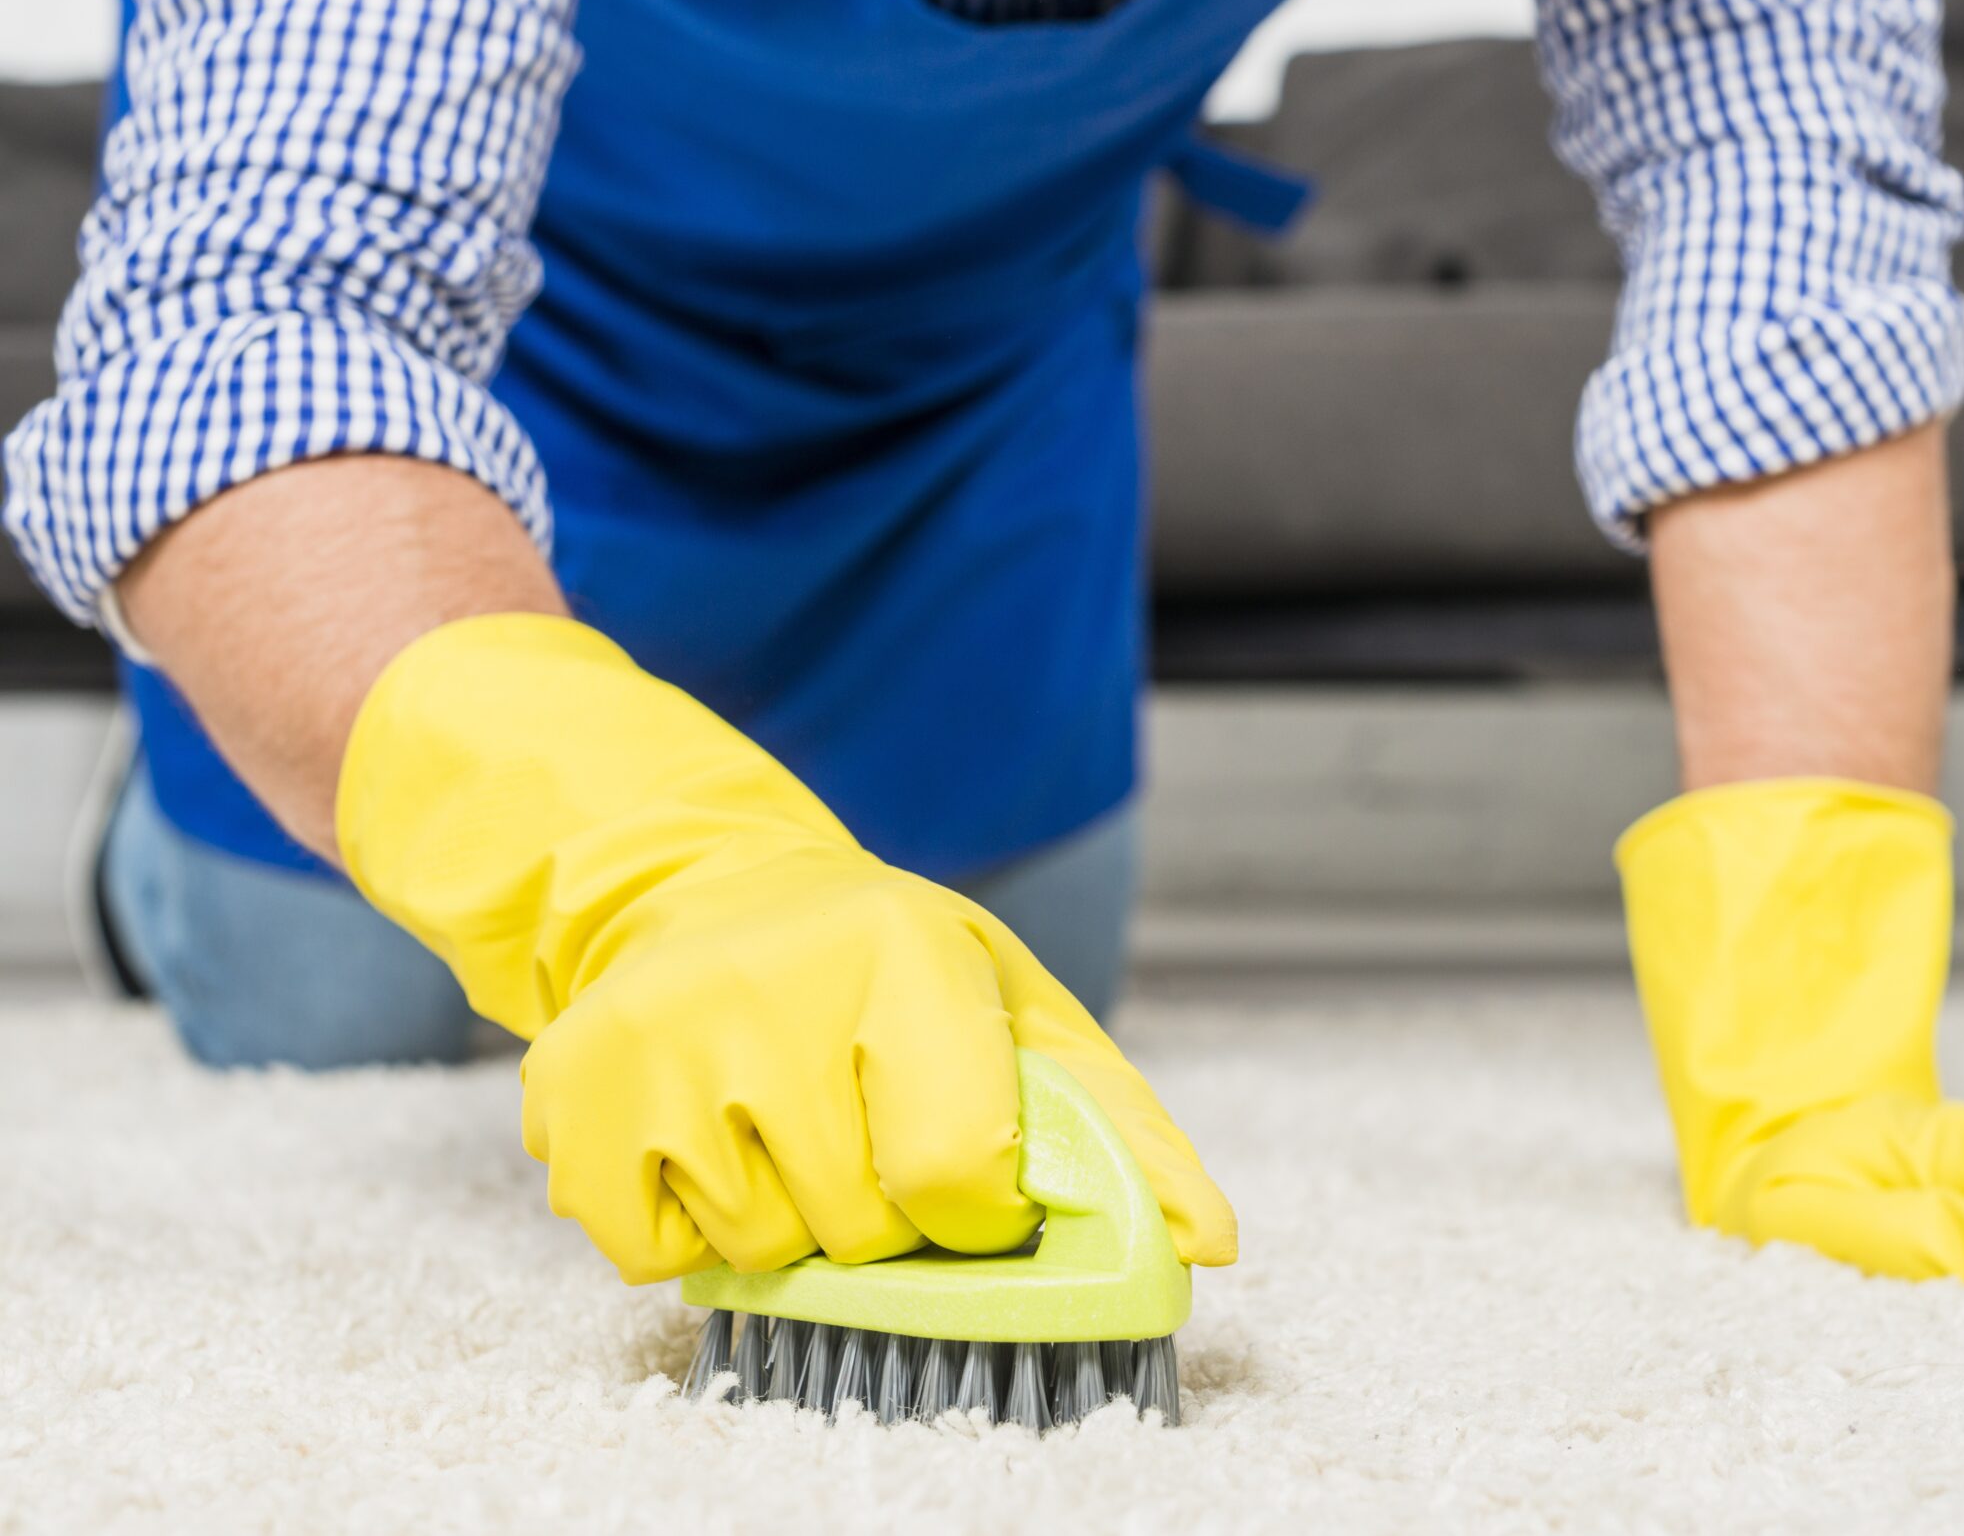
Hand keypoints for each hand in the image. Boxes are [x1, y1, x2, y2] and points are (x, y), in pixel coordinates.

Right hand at [337, 614, 1233, 1282]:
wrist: (697, 889)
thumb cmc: (881, 964)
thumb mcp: (1012, 1004)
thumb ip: (1116, 1126)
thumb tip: (1209, 1243)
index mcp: (901, 955)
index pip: (958, 1174)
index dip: (978, 1214)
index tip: (970, 1190)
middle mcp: (770, 991)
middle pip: (861, 1230)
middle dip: (884, 1216)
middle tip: (865, 1134)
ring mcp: (658, 1048)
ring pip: (760, 1252)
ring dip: (789, 1226)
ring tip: (786, 1124)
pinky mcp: (573, 1101)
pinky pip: (654, 1256)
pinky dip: (690, 1231)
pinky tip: (710, 1138)